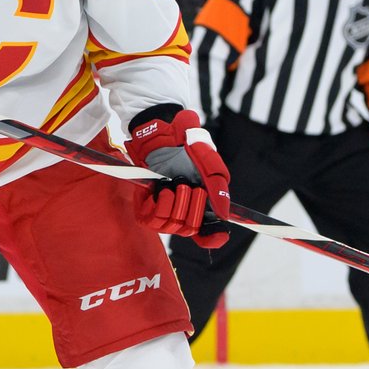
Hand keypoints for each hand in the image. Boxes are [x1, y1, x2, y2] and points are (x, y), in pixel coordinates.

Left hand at [125, 107, 230, 246]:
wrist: (162, 131)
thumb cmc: (187, 145)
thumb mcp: (210, 164)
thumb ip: (219, 188)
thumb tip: (223, 215)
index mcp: (200, 204)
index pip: (208, 234)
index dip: (212, 237)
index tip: (215, 232)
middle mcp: (182, 210)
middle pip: (190, 229)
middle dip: (193, 208)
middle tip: (190, 186)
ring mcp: (163, 209)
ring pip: (172, 226)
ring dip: (177, 203)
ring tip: (175, 184)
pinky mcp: (145, 205)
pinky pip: (153, 220)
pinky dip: (161, 204)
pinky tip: (162, 189)